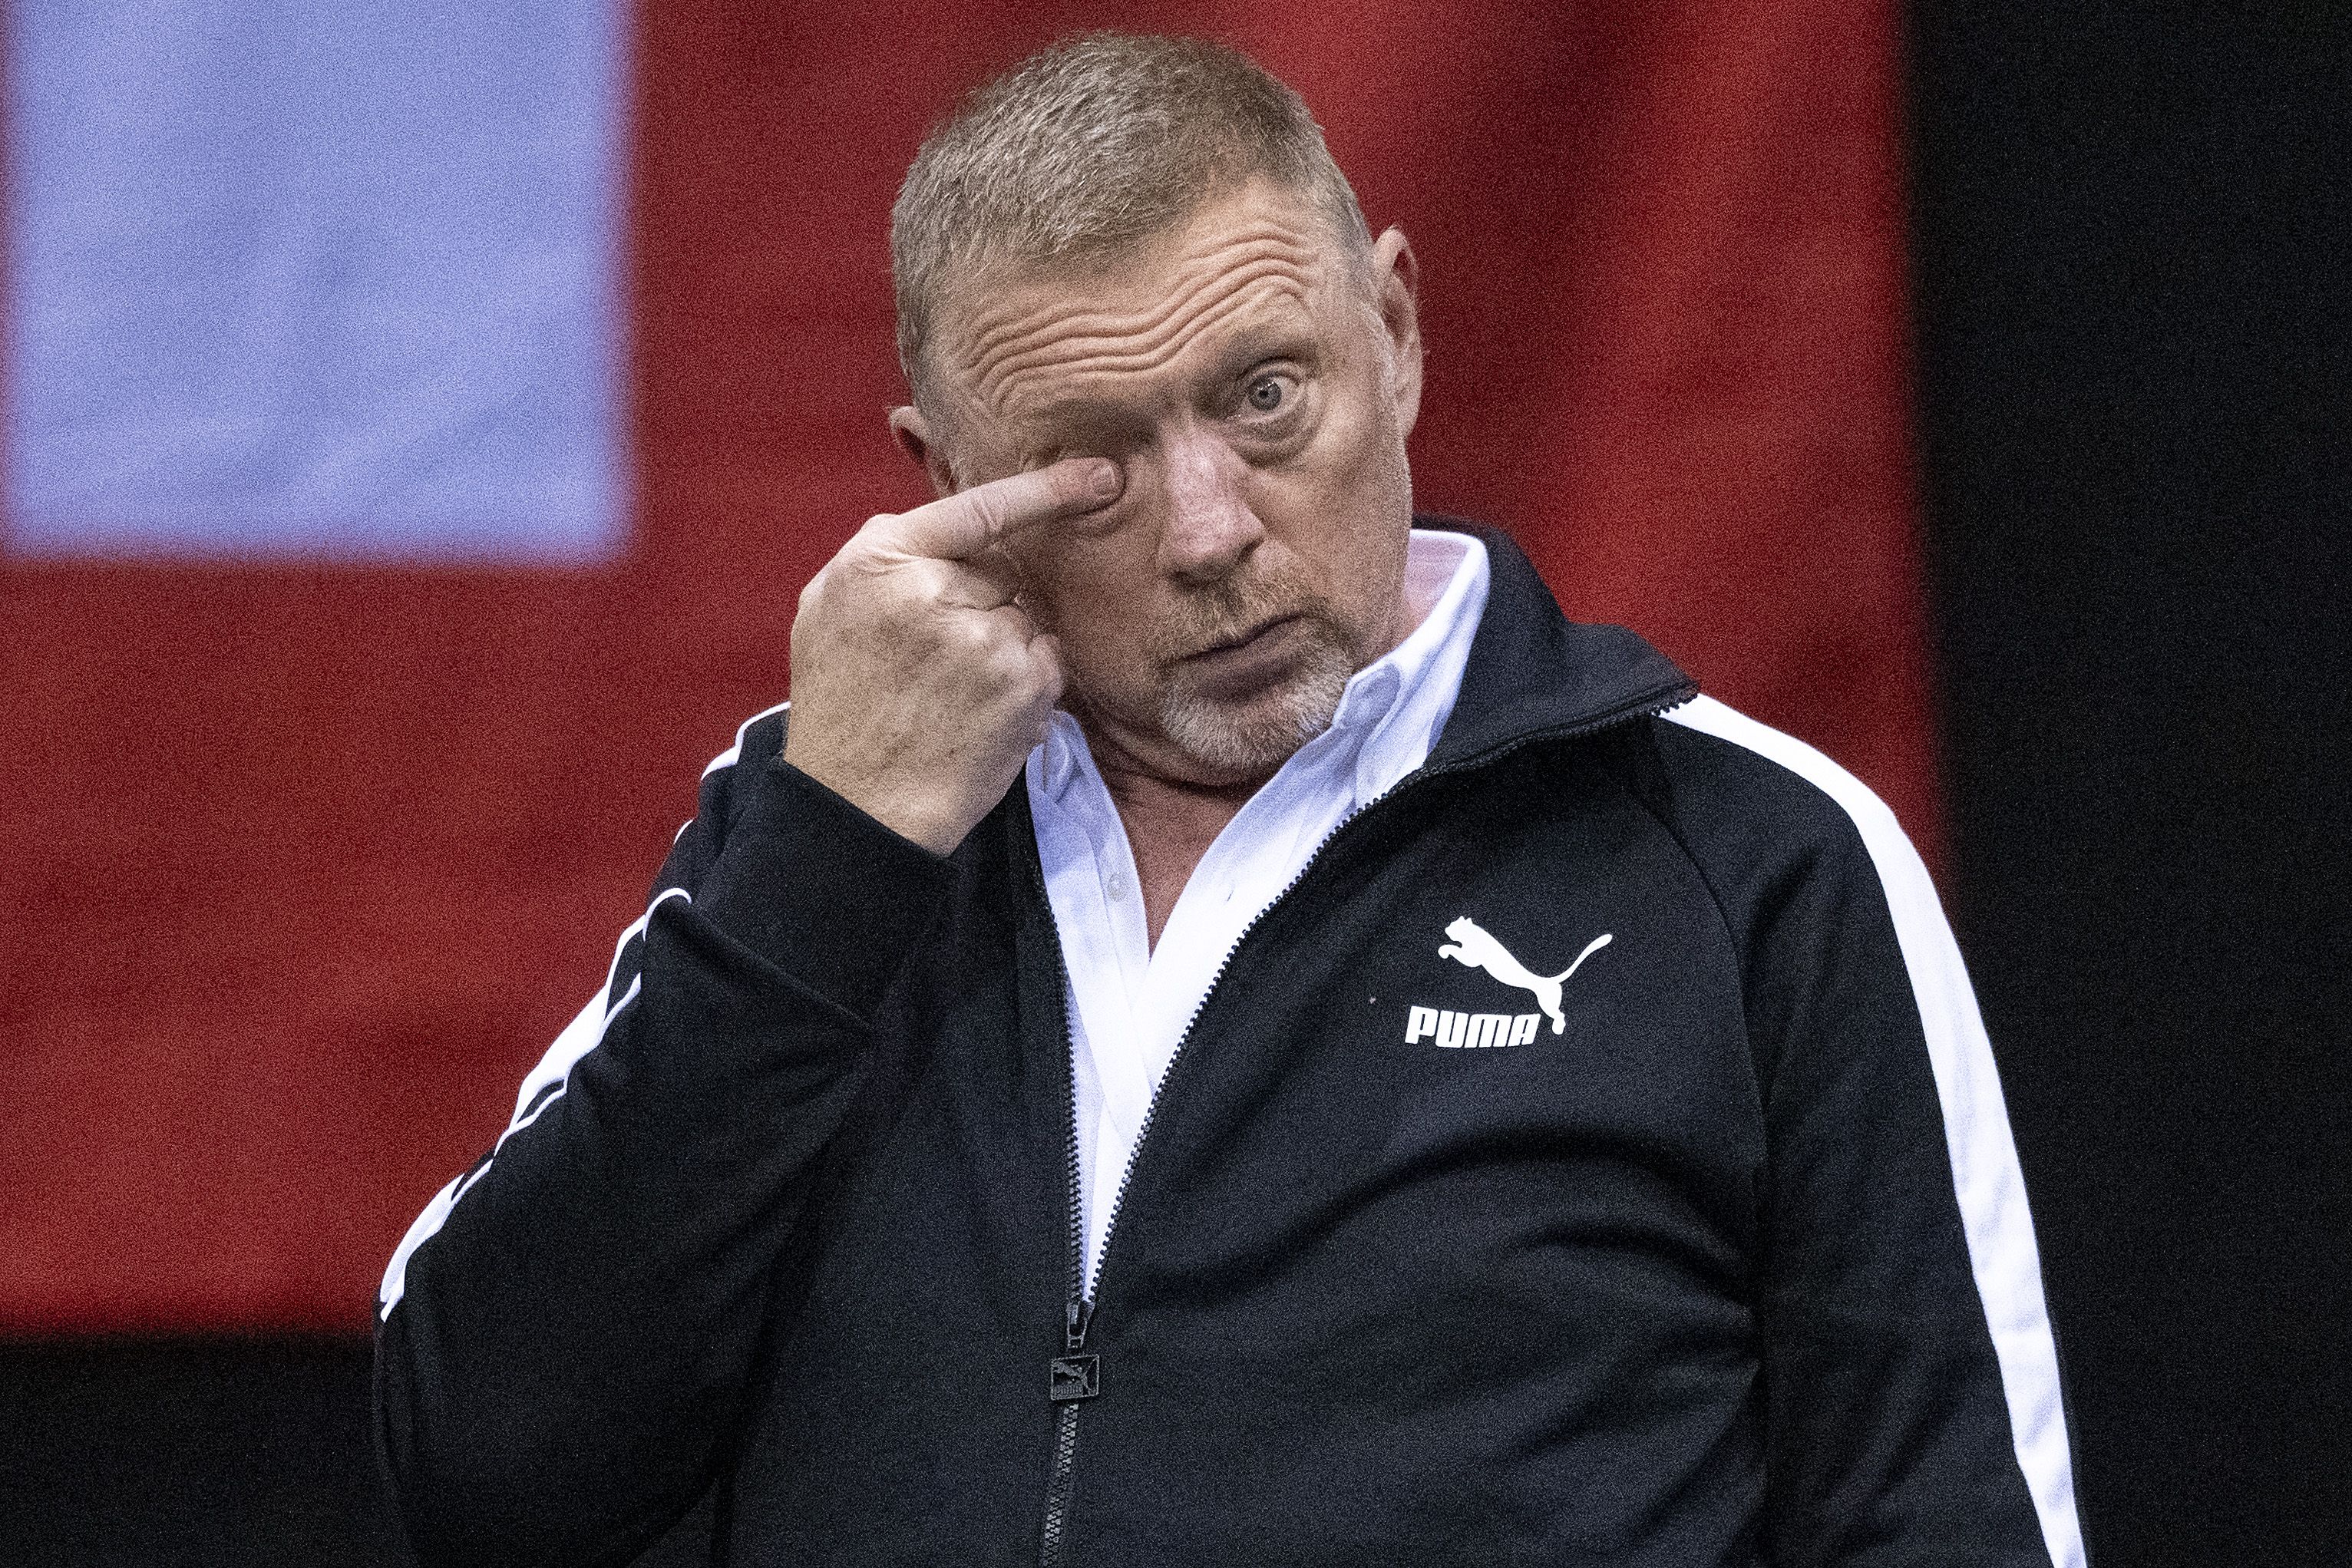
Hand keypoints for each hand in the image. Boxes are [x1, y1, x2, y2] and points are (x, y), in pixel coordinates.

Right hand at [782, 457, 1122, 853]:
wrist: (859, 807)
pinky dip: (1025, 681)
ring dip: (1003, 645)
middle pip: (1000, 570)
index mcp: (878, 561)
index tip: (1100, 474)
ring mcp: (984, 637)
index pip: (976, 510)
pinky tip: (980, 712)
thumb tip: (955, 528)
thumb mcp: (828, 610)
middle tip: (935, 662)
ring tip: (952, 693)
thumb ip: (886, 559)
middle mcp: (933, 589)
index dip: (1045, 489)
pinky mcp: (1022, 683)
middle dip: (982, 603)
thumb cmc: (841, 708)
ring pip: (1024, 616)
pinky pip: (1045, 658)